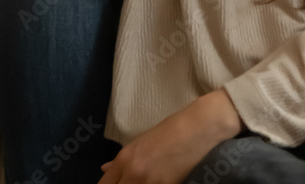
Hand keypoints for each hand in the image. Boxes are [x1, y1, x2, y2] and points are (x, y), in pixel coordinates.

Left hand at [97, 89, 242, 183]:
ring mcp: (150, 182)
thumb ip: (123, 160)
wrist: (200, 126)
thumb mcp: (144, 140)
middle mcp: (133, 173)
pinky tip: (159, 182)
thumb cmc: (173, 129)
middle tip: (133, 183)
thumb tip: (104, 169)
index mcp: (125, 158)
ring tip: (147, 180)